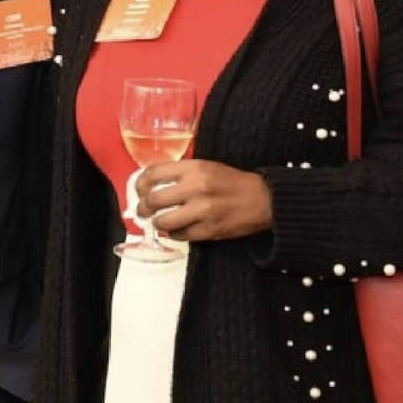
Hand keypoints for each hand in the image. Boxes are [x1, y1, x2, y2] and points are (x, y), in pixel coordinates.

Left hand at [136, 160, 272, 242]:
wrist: (263, 199)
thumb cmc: (231, 181)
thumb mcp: (206, 167)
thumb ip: (181, 173)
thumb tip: (152, 184)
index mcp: (194, 168)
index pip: (153, 173)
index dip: (140, 184)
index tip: (139, 190)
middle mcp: (196, 188)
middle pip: (154, 199)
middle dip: (143, 208)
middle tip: (142, 211)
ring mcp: (203, 211)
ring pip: (164, 221)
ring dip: (158, 223)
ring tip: (159, 222)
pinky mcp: (210, 230)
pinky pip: (181, 235)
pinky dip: (175, 234)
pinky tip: (177, 229)